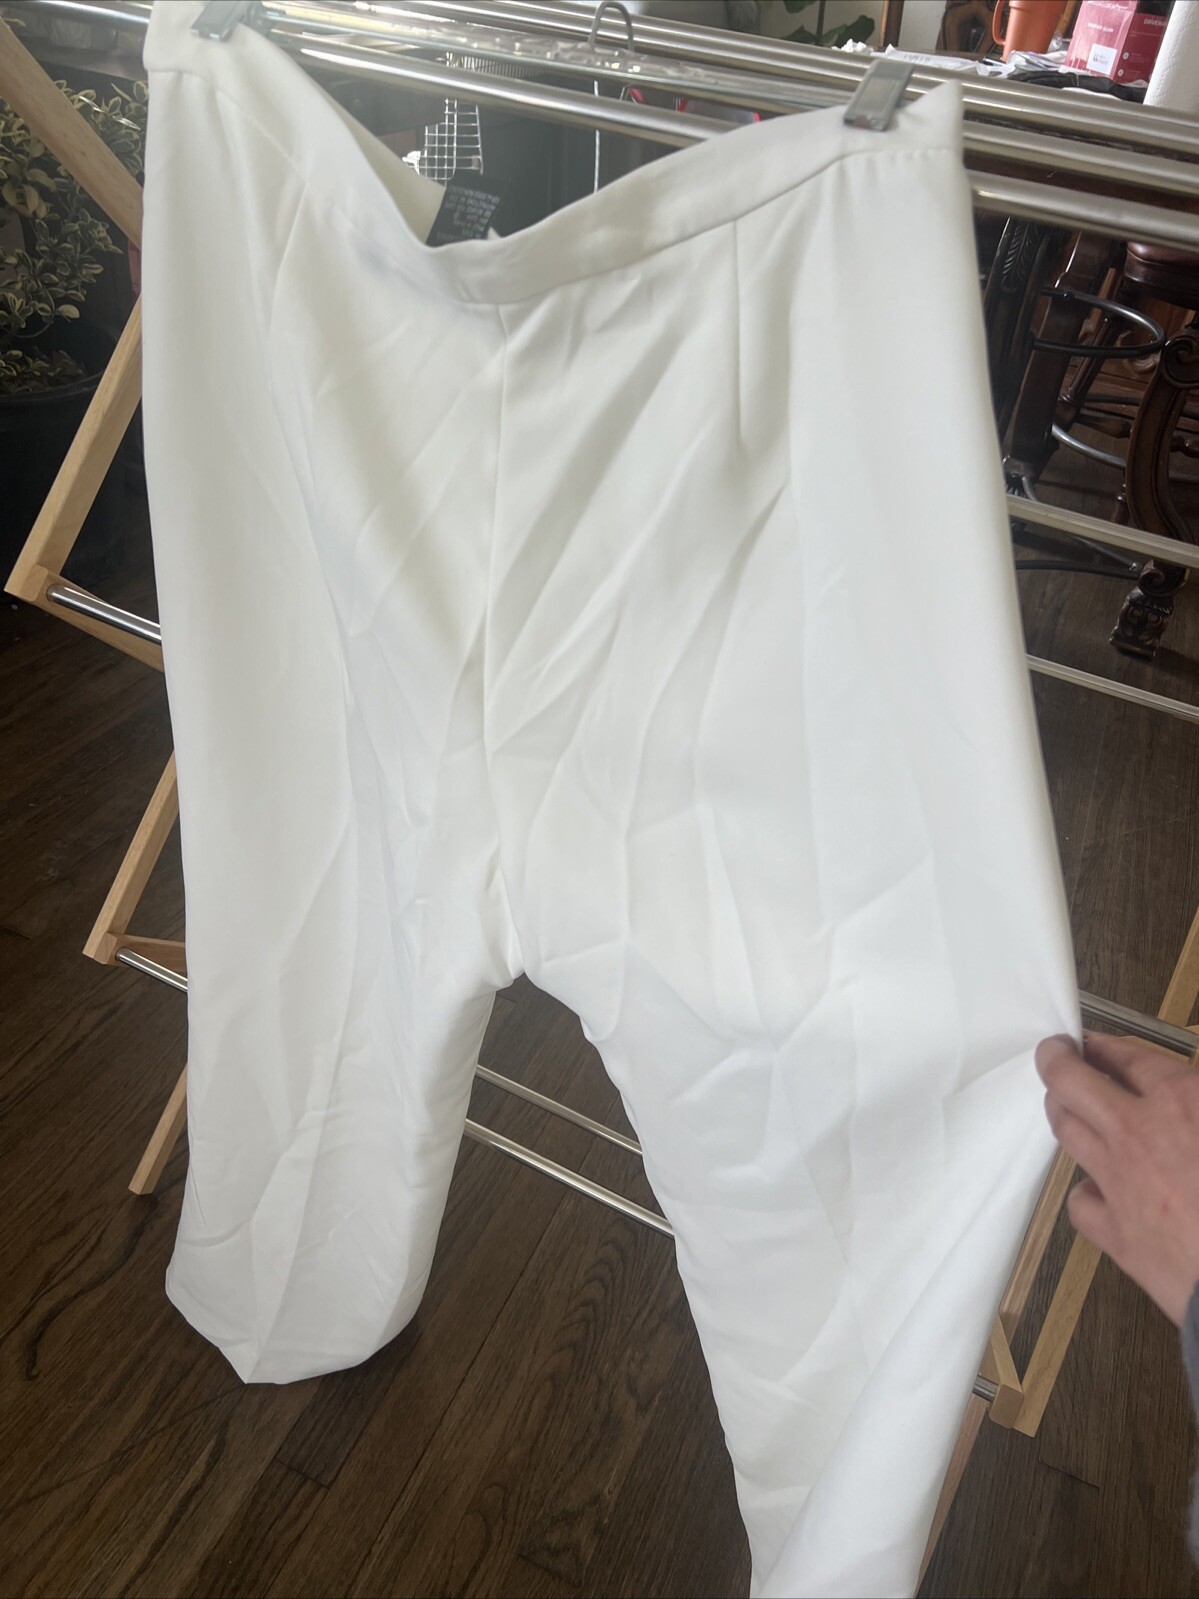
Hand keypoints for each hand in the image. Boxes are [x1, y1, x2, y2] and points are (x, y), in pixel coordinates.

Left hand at [1036, 1032, 1198, 1326]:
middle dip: (1055, 1060)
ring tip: (1066, 1106)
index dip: (1103, 1045)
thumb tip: (1188, 1100)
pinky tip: (1097, 1186)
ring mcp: (1118, 1181)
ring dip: (1062, 1111)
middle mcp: (1138, 1134)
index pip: (1127, 1056)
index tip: (1093, 1041)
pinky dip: (1086, 1188)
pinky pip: (1080, 1198)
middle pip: (1070, 1082)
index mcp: (1182, 1101)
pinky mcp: (1114, 1230)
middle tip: (1054, 1053)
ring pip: (1066, 1130)